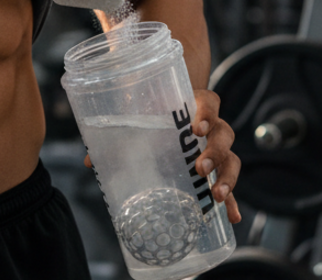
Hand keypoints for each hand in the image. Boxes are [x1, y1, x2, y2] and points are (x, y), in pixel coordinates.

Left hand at [82, 89, 241, 222]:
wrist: (168, 105)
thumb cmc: (153, 108)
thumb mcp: (138, 113)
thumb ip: (117, 130)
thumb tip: (90, 160)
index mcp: (195, 103)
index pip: (210, 103)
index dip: (207, 113)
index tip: (196, 127)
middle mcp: (212, 125)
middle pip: (224, 134)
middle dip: (215, 152)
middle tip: (200, 167)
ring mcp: (215, 146)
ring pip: (231, 158)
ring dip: (227, 177)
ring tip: (216, 195)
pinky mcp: (214, 167)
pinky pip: (227, 182)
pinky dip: (231, 200)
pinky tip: (231, 217)